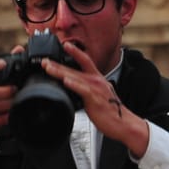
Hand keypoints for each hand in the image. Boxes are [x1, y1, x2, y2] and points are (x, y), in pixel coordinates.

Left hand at [40, 38, 148, 156]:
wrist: (124, 123)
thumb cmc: (111, 110)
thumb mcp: (98, 94)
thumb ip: (85, 89)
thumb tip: (73, 87)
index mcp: (97, 78)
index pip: (85, 60)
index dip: (75, 51)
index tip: (65, 44)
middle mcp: (96, 81)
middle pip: (74, 69)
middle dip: (58, 64)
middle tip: (44, 61)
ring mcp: (95, 89)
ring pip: (74, 77)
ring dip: (60, 72)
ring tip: (48, 68)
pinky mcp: (95, 99)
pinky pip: (83, 90)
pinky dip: (74, 85)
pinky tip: (66, 81)